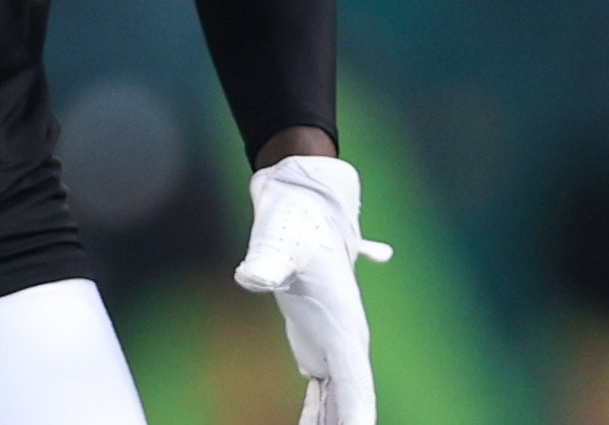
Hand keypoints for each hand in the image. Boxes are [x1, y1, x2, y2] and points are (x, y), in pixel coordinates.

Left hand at [234, 155, 391, 424]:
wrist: (304, 204)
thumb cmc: (295, 221)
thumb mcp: (279, 240)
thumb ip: (267, 260)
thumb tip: (250, 277)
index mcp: (344, 328)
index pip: (357, 387)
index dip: (357, 418)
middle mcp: (346, 344)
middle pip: (351, 406)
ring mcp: (334, 349)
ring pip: (339, 406)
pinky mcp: (317, 349)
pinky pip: (323, 397)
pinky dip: (317, 419)